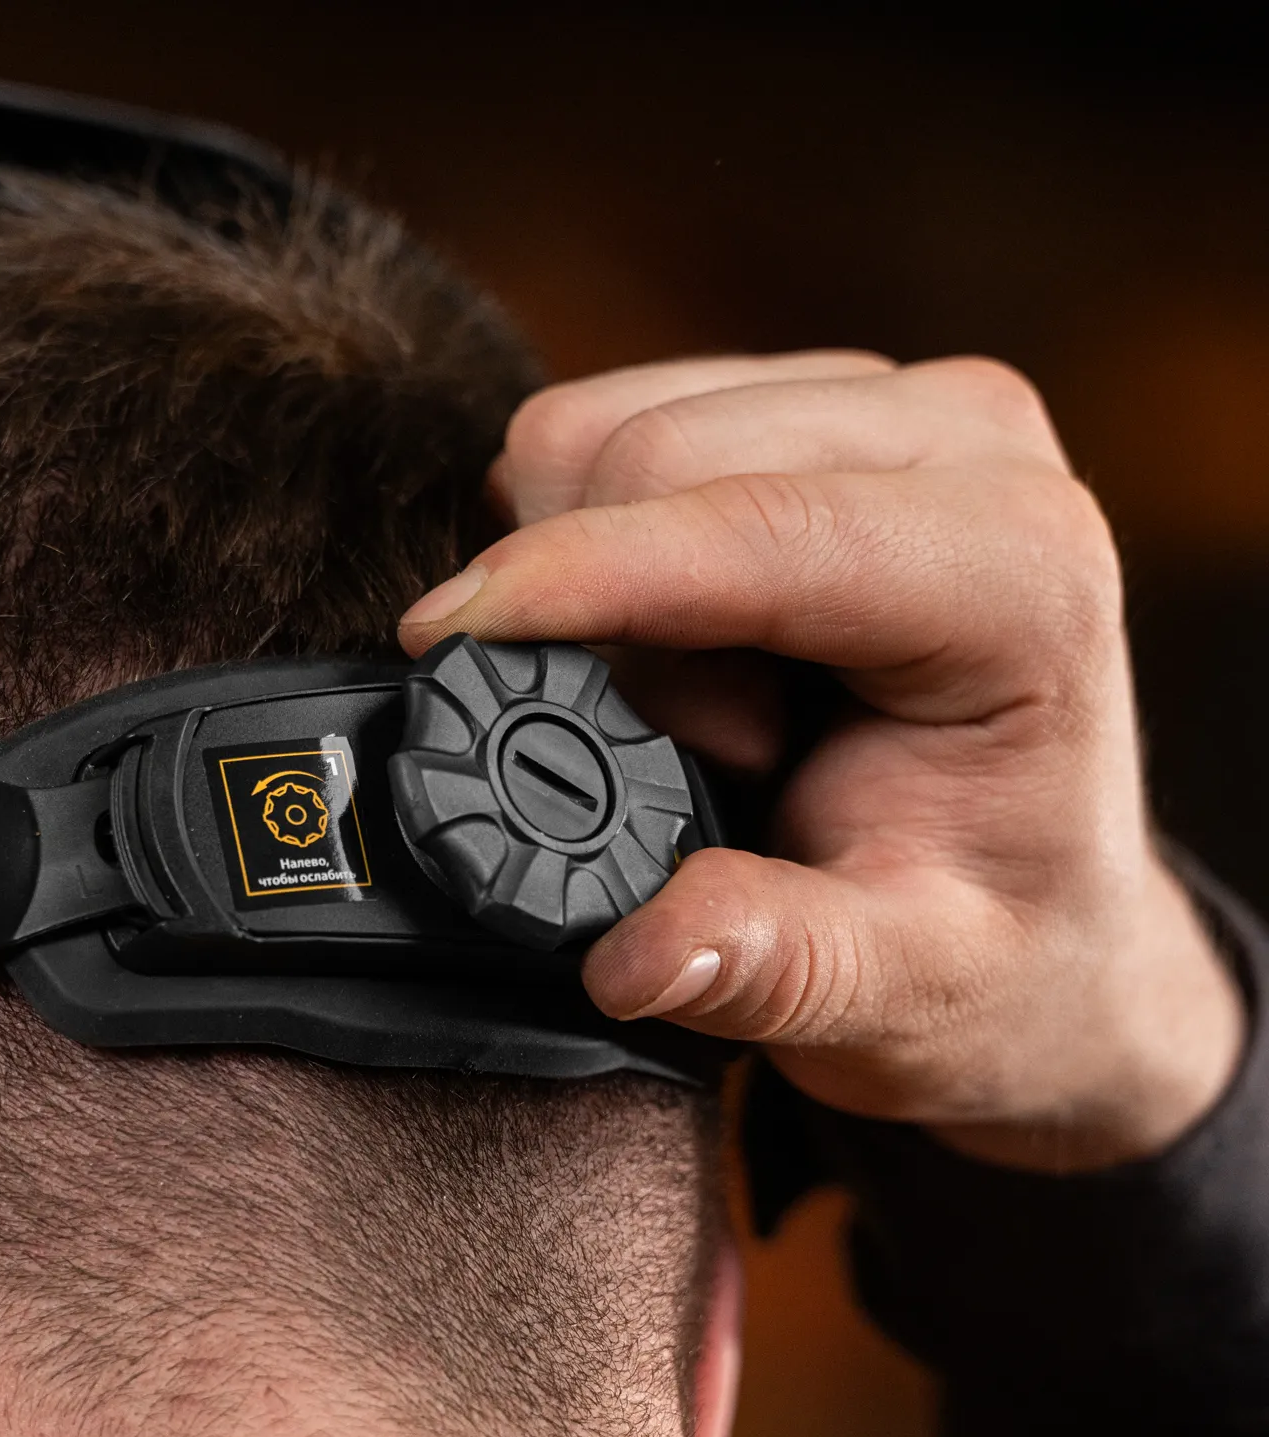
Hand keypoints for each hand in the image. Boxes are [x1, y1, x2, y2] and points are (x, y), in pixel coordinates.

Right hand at [399, 353, 1243, 1170]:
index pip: (758, 529)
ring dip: (598, 581)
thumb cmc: (988, 949)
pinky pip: (612, 425)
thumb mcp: (899, 991)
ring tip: (705, 717)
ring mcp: (889, 404)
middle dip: (602, 614)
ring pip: (614, 422)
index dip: (578, 575)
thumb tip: (638, 954)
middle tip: (683, 759)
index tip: (436, 640)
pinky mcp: (809, 404)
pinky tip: (691, 654)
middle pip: (660, 449)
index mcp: (1021, 570)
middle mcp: (969, 440)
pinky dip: (600, 549)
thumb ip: (774, 964)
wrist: (1040, 907)